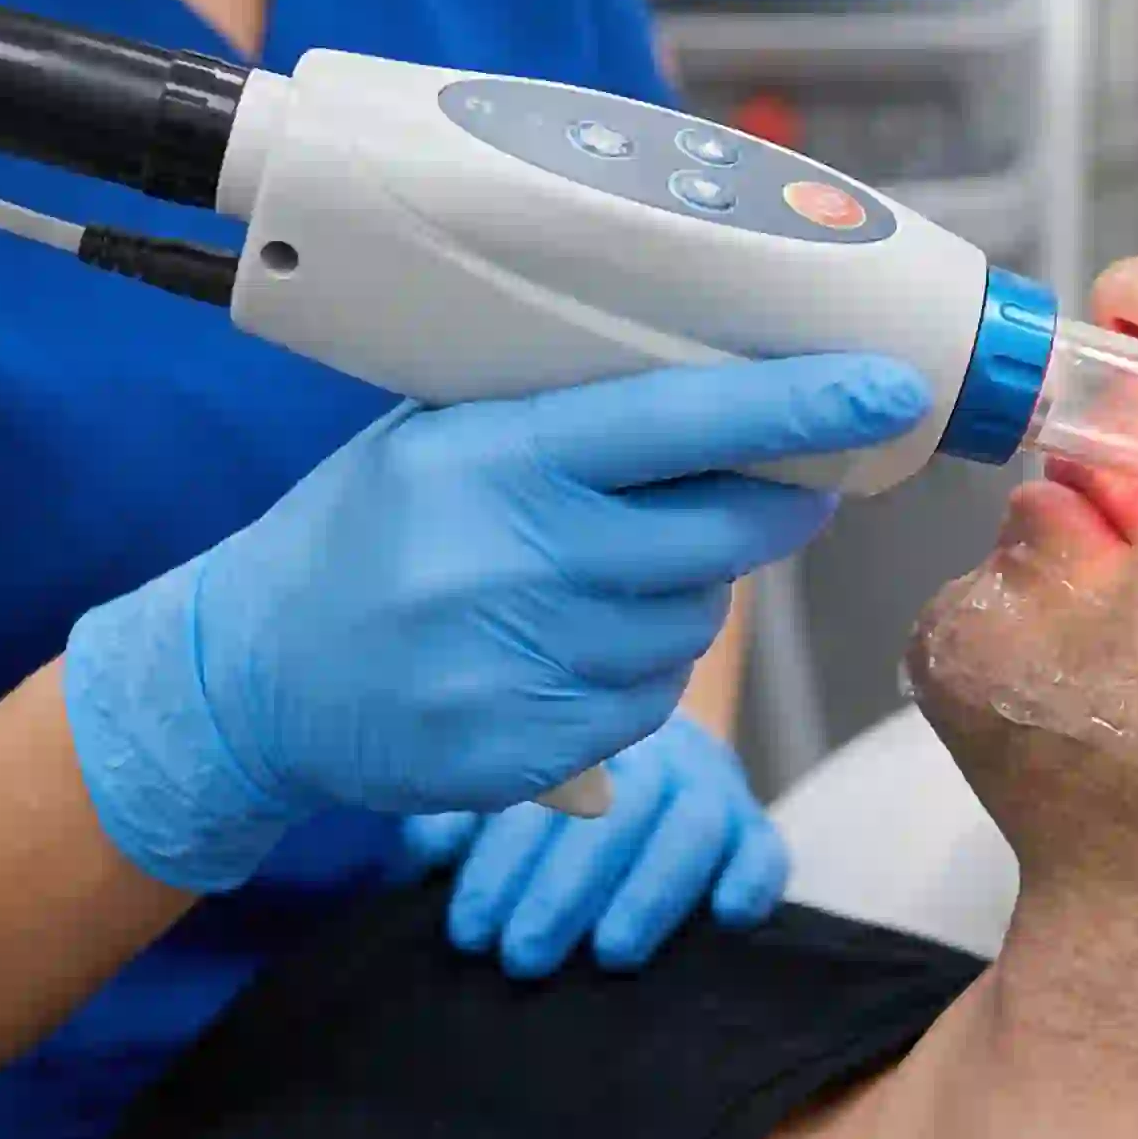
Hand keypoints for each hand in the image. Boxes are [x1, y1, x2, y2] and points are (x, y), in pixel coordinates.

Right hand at [63, 357, 929, 893]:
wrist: (249, 677)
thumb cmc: (362, 529)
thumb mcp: (439, 433)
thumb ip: (562, 411)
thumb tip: (720, 386)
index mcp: (497, 458)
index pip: (680, 420)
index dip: (796, 402)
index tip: (888, 387)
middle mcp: (514, 560)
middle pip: (720, 532)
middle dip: (780, 502)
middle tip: (798, 480)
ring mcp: (521, 665)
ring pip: (693, 623)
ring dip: (691, 592)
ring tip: (611, 569)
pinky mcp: (527, 752)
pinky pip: (648, 703)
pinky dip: (639, 669)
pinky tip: (573, 641)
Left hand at [401, 716, 785, 977]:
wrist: (642, 759)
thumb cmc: (551, 791)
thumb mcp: (501, 792)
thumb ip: (462, 814)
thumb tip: (419, 852)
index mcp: (582, 738)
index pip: (546, 789)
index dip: (504, 860)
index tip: (470, 928)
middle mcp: (650, 754)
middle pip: (620, 810)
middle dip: (567, 887)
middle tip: (522, 955)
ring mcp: (707, 786)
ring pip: (694, 826)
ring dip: (652, 891)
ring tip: (610, 953)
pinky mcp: (751, 827)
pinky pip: (766, 846)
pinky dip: (753, 877)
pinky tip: (725, 917)